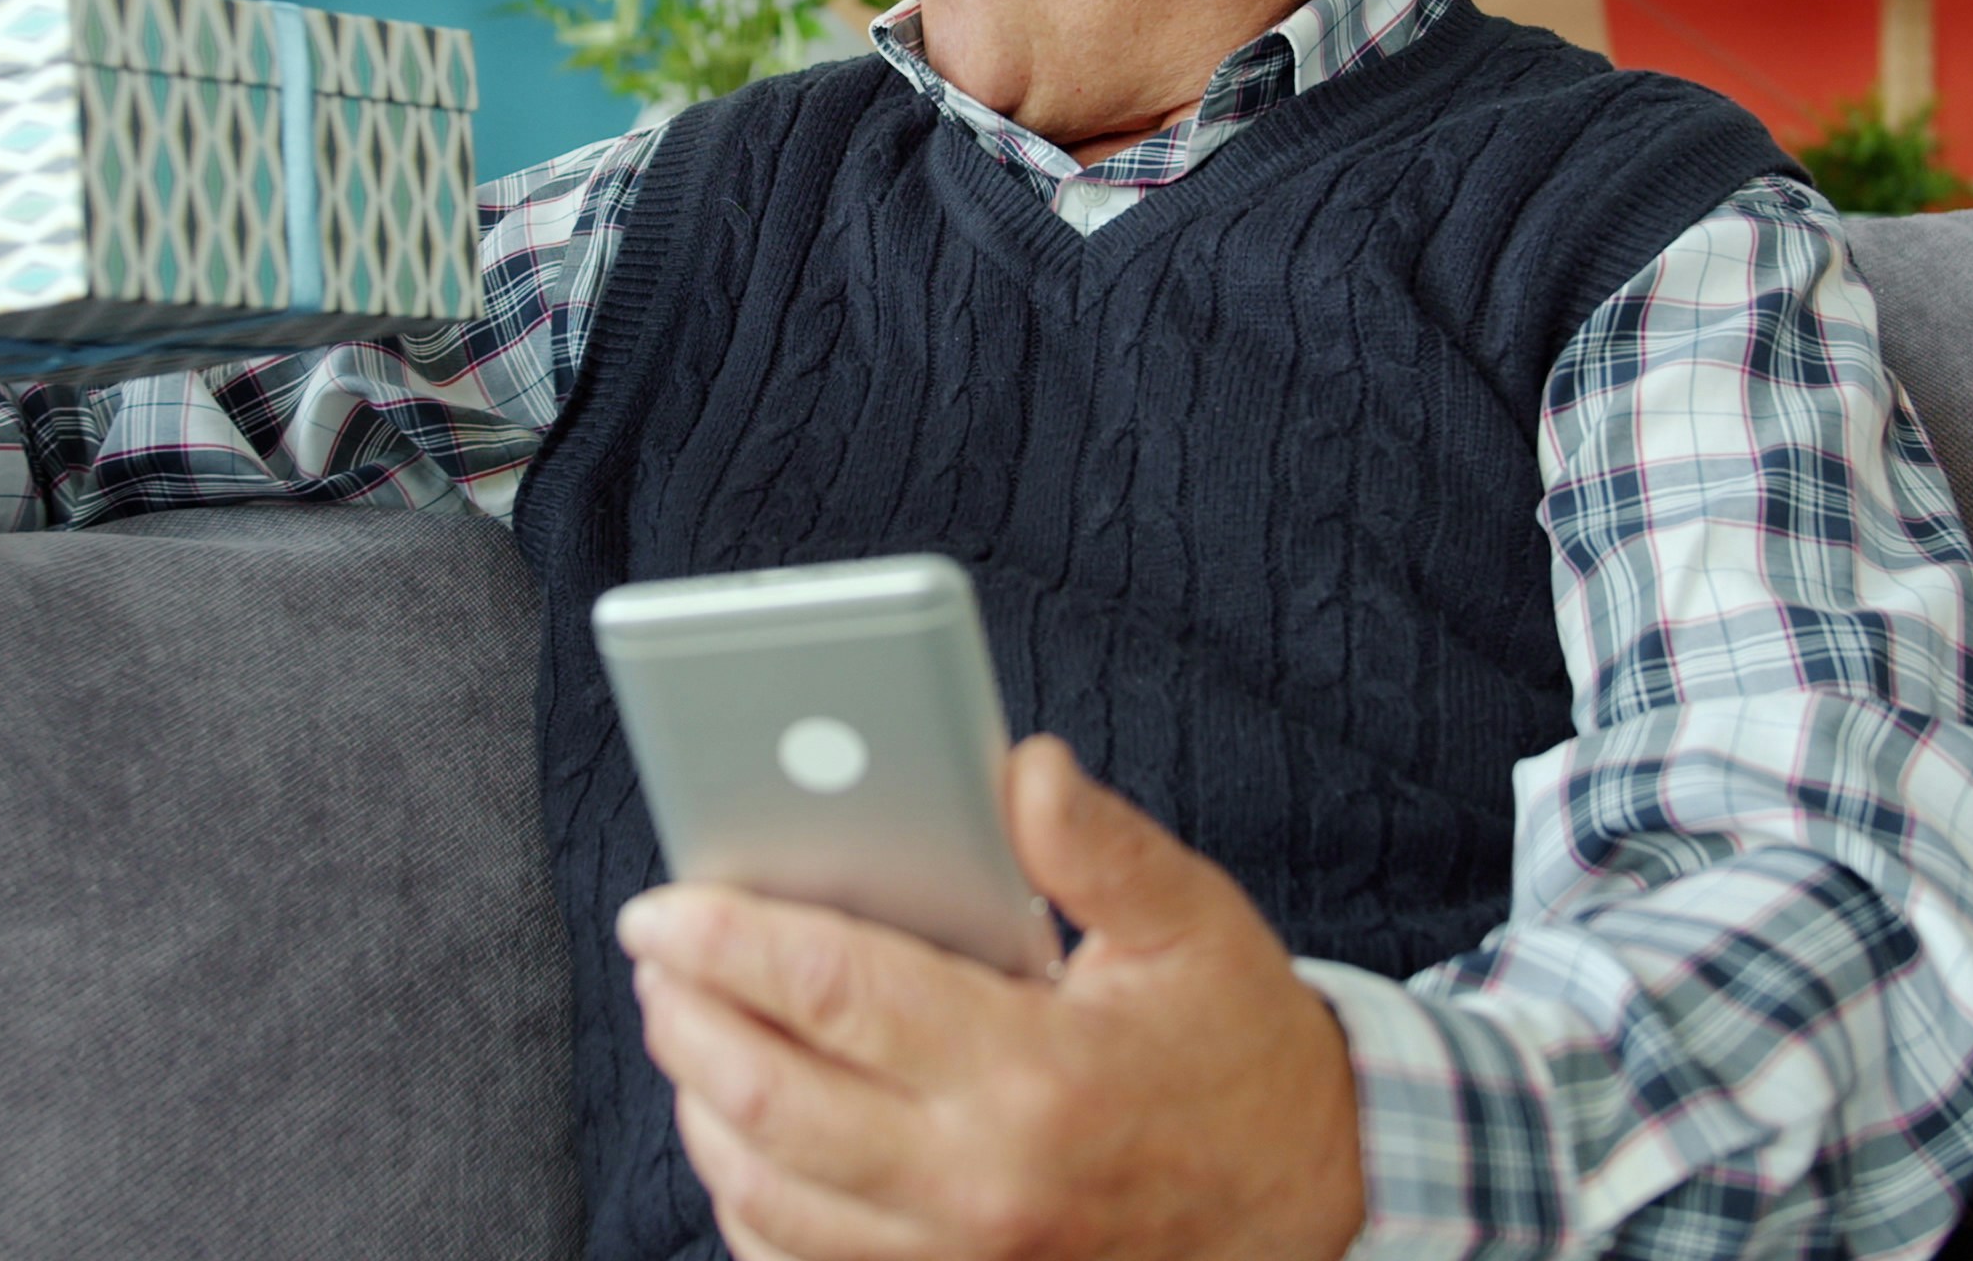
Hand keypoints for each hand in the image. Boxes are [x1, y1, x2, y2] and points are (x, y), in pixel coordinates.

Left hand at [618, 736, 1367, 1260]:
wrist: (1317, 1204)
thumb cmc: (1241, 1051)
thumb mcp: (1195, 924)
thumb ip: (1099, 845)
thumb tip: (1018, 766)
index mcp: (1034, 1072)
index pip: (835, 995)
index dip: (730, 941)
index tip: (662, 903)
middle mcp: (981, 1183)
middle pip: (769, 1102)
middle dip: (685, 1019)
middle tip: (655, 954)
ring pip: (765, 1196)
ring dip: (699, 1107)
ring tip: (682, 1028)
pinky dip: (746, 1206)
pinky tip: (739, 1138)